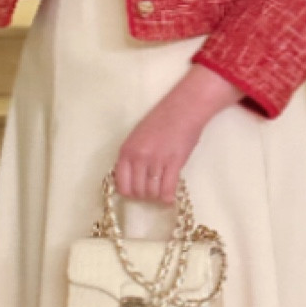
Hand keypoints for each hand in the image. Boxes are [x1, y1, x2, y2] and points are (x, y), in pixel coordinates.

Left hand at [114, 64, 241, 203]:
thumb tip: (131, 178)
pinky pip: (167, 190)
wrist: (184, 108)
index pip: (121, 184)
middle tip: (152, 190)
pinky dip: (168, 197)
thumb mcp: (138, 137)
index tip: (136, 192)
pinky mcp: (173, 163)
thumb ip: (132, 156)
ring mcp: (156, 161)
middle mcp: (139, 157)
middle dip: (145, 195)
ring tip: (161, 190)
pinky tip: (169, 197)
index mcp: (126, 150)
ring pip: (152, 192)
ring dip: (157, 196)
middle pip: (137, 191)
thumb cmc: (161, 120)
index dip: (128, 192)